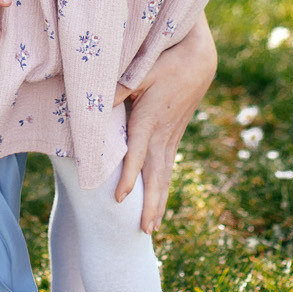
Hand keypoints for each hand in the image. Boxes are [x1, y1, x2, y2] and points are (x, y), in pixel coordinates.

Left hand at [115, 12, 216, 232]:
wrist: (199, 61)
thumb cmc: (165, 61)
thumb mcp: (140, 71)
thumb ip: (116, 89)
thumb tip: (93, 104)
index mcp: (150, 120)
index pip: (137, 155)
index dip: (127, 177)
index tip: (118, 199)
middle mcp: (162, 134)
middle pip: (155, 176)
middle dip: (149, 204)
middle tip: (144, 230)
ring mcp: (171, 137)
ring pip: (164, 176)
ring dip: (158, 202)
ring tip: (152, 228)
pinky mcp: (174, 136)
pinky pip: (168, 168)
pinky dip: (163, 188)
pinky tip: (159, 202)